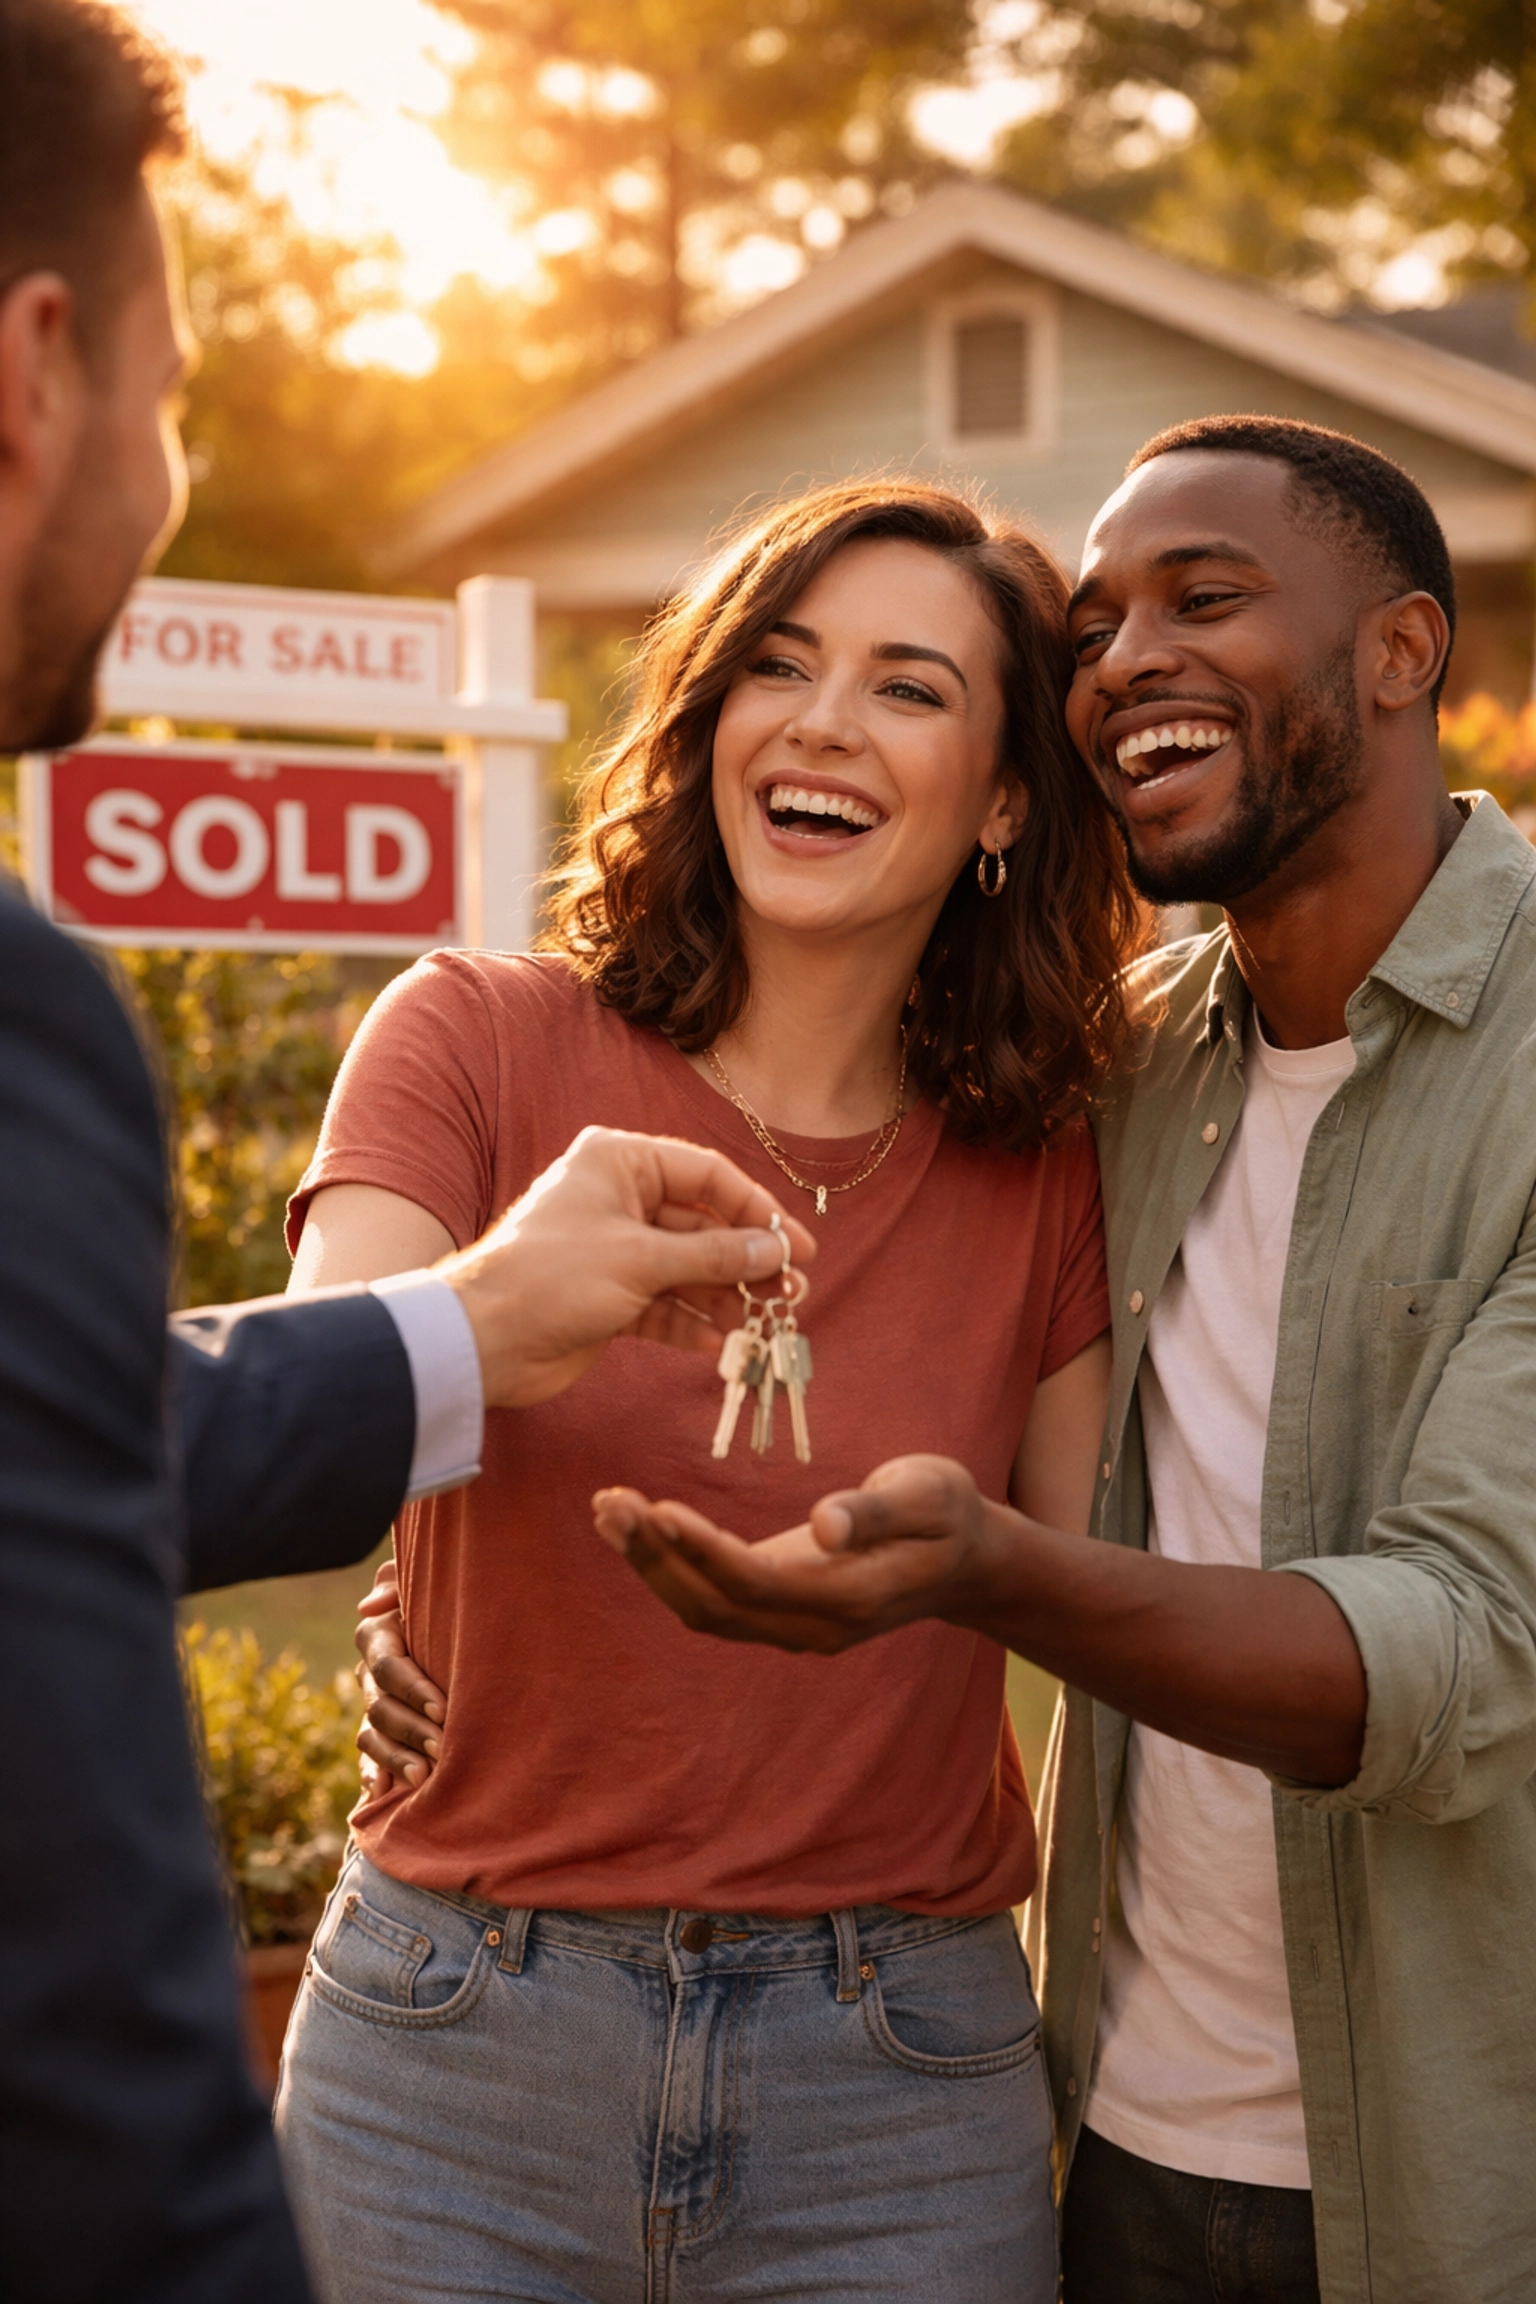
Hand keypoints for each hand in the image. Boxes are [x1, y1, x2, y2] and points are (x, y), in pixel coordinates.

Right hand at [353, 1557, 445, 1794]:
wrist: (454, 1621)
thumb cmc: (446, 1597)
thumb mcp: (429, 1583)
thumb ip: (397, 1586)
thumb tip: (368, 1607)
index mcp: (378, 1635)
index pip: (389, 1666)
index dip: (413, 1689)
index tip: (443, 1709)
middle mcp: (370, 1674)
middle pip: (381, 1708)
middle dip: (411, 1731)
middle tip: (443, 1750)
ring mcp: (372, 1706)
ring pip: (371, 1737)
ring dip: (396, 1759)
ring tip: (423, 1779)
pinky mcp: (378, 1733)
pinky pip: (367, 1758)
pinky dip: (372, 1778)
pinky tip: (380, 1796)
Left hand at [438, 1127, 814, 1408]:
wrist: (482, 1340)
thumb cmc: (552, 1278)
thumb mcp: (642, 1260)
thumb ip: (714, 1255)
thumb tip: (775, 1251)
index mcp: (620, 1162)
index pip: (707, 1176)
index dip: (757, 1211)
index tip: (798, 1247)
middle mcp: (617, 1198)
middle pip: (702, 1224)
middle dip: (745, 1260)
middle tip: (790, 1292)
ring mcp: (613, 1248)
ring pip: (686, 1267)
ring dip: (724, 1295)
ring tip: (765, 1322)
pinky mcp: (607, 1295)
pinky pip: (663, 1302)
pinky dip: (690, 1321)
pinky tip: (720, 1342)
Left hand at [592, 1455, 1004, 1653]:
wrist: (964, 1560)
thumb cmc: (946, 1513)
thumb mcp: (929, 1495)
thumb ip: (876, 1511)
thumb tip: (823, 1524)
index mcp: (850, 1598)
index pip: (756, 1583)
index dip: (703, 1551)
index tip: (658, 1509)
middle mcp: (813, 1625)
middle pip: (714, 1606)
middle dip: (657, 1557)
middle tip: (611, 1501)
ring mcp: (793, 1626)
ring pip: (704, 1609)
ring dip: (651, 1563)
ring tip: (609, 1508)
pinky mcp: (778, 1610)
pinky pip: (711, 1598)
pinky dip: (668, 1565)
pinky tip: (636, 1526)